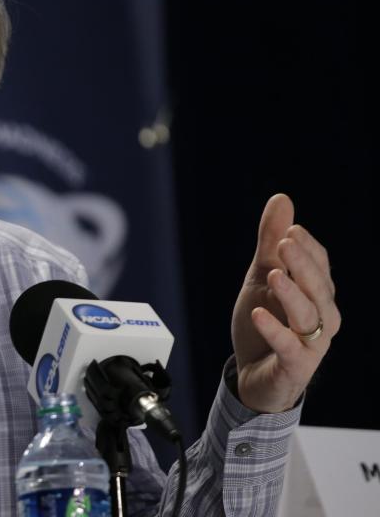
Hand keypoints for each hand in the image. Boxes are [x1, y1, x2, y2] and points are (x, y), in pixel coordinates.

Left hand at [231, 194, 339, 412]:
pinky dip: (275, 330)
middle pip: (320, 288)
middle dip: (303, 264)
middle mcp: (321, 317)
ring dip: (293, 294)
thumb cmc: (264, 324)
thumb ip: (270, 242)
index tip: (290, 230)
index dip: (307, 248)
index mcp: (317, 293)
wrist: (253, 375)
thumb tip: (282, 198)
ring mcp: (311, 344)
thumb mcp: (261, 277)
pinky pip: (289, 347)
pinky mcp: (295, 366)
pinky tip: (258, 313)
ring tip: (273, 274)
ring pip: (310, 316)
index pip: (320, 265)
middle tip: (285, 242)